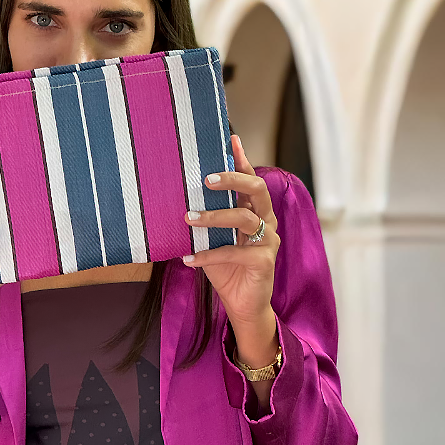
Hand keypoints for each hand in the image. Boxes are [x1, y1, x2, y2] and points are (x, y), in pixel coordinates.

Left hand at [182, 135, 279, 368]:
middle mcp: (266, 221)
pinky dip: (208, 255)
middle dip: (232, 180)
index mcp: (256, 211)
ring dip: (213, 217)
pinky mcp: (263, 262)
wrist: (241, 305)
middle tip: (206, 180)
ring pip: (243, 219)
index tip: (230, 139)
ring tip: (188, 218)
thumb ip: (205, 217)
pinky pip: (233, 253)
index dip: (242, 159)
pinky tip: (188, 259)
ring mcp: (268, 241)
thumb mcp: (212, 238)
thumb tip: (176, 198)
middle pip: (256, 190)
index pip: (250, 179)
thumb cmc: (225, 267)